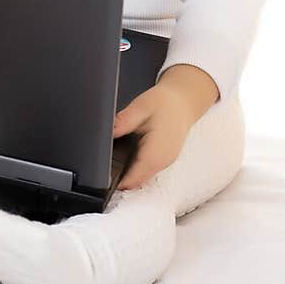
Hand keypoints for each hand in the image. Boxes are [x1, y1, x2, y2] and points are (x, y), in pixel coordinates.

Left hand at [113, 66, 217, 189]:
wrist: (183, 102)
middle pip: (135, 182)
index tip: (101, 176)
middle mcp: (162, 162)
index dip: (115, 180)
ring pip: (141, 178)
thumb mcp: (140, 107)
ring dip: (127, 172)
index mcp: (156, 152)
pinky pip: (146, 170)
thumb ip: (124, 121)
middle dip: (118, 176)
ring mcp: (164, 163)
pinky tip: (128, 153)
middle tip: (103, 164)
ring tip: (114, 156)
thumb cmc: (165, 104)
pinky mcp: (164, 160)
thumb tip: (109, 132)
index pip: (132, 179)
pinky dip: (135, 166)